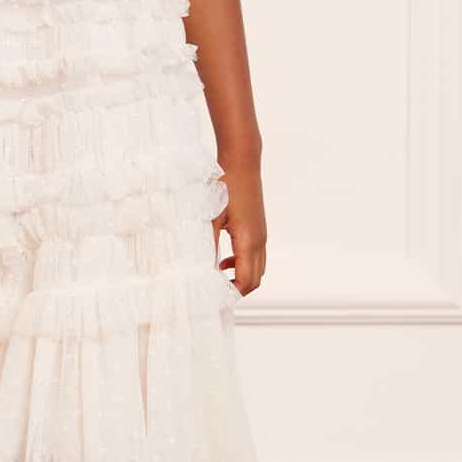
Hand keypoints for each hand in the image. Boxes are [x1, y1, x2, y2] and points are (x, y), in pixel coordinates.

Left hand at [212, 158, 266, 296]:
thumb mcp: (210, 218)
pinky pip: (255, 256)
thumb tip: (200, 269)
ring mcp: (261, 235)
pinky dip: (241, 264)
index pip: (247, 280)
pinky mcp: (258, 228)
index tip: (215, 298)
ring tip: (216, 278)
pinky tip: (222, 260)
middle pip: (255, 279)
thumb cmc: (225, 186)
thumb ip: (206, 246)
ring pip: (257, 268)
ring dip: (239, 277)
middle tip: (214, 294)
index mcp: (249, 241)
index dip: (233, 293)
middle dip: (237, 289)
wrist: (242, 162)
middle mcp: (260, 240)